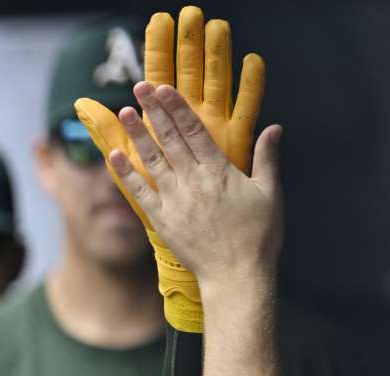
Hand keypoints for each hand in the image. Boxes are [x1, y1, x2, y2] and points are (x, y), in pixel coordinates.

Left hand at [107, 82, 282, 290]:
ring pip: (153, 160)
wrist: (236, 276)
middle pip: (171, 139)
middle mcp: (195, 181)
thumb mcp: (269, 194)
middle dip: (155, 111)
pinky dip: (126, 173)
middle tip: (140, 86)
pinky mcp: (162, 219)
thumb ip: (267, 159)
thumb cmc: (258, 236)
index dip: (178, 108)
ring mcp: (176, 200)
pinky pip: (140, 192)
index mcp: (221, 172)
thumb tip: (274, 127)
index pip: (196, 131)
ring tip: (125, 112)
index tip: (165, 89)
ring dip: (138, 134)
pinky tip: (115, 154)